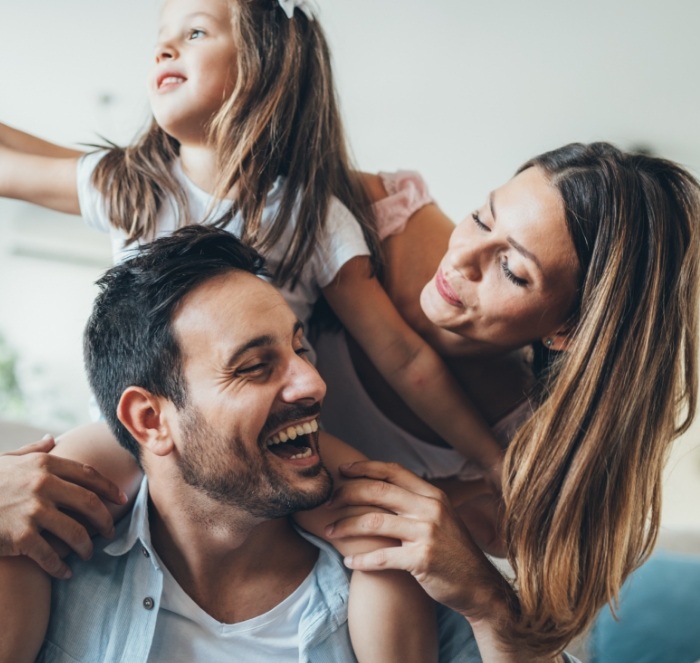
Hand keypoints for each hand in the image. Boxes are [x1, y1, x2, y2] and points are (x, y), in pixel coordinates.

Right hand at [0, 436, 126, 578]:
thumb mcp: (9, 458)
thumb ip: (34, 449)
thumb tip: (52, 438)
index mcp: (45, 464)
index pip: (89, 475)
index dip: (109, 488)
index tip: (121, 499)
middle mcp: (43, 485)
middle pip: (90, 503)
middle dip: (105, 519)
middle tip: (109, 531)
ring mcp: (33, 511)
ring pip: (76, 532)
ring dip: (86, 547)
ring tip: (88, 554)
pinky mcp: (20, 536)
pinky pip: (50, 555)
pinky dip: (60, 567)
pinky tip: (65, 572)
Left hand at [325, 460, 512, 619]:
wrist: (479, 586)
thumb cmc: (452, 551)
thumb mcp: (439, 517)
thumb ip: (414, 501)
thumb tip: (378, 485)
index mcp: (433, 495)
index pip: (393, 470)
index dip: (365, 467)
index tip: (343, 470)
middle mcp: (431, 509)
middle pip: (379, 491)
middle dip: (347, 494)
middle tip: (328, 503)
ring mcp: (427, 533)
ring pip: (374, 521)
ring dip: (346, 526)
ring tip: (330, 532)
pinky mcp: (422, 560)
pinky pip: (382, 557)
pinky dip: (361, 560)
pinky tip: (349, 562)